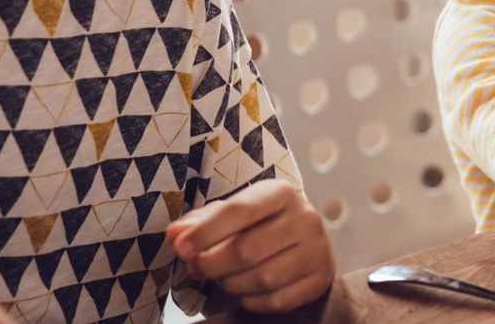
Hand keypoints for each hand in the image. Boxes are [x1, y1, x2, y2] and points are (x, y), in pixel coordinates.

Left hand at [166, 180, 334, 313]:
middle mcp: (305, 218)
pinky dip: (251, 301)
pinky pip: (276, 301)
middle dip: (212, 264)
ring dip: (230, 284)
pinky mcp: (320, 279)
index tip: (180, 248)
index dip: (205, 232)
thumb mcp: (232, 214)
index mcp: (281, 193)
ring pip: (262, 279)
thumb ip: (199, 223)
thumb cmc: (260, 224)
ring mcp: (317, 250)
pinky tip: (244, 291)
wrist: (304, 241)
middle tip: (196, 268)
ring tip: (221, 278)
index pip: (239, 211)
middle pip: (247, 249)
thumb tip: (174, 235)